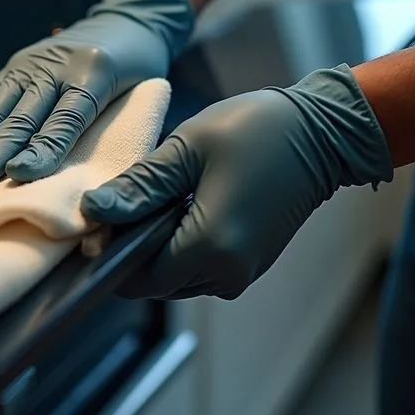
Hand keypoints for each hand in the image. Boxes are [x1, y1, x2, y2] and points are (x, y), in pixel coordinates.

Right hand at [0, 0, 192, 200]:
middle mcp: (55, 68)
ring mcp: (29, 67)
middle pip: (20, 119)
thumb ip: (122, 135)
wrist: (125, 20)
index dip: (44, 147)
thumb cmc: (140, 71)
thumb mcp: (143, 97)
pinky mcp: (13, 69)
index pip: (67, 117)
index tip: (19, 174)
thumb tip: (104, 195)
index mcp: (94, 74)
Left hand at [82, 65, 392, 299]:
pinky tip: (181, 204)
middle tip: (129, 197)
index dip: (110, 252)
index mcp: (210, 249)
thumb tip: (93, 211)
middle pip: (155, 282)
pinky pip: (199, 267)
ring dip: (157, 246)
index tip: (100, 216)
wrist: (321, 133)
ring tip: (159, 195)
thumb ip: (140, 186)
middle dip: (133, 248)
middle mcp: (227, 274)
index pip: (137, 279)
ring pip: (176, 277)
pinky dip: (181, 244)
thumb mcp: (187, 149)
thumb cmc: (255, 131)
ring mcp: (241, 272)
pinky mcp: (248, 263)